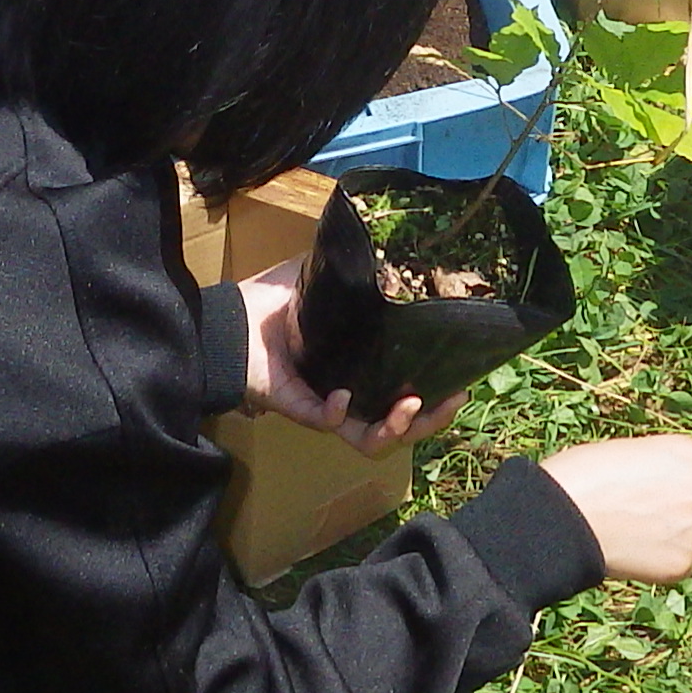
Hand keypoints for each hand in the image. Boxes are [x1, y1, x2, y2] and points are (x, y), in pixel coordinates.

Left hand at [234, 259, 455, 453]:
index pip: (408, 393)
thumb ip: (354, 273)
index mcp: (363, 370)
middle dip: (432, 421)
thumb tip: (394, 252)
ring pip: (373, 440)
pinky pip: (329, 428)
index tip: (461, 380)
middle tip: (450, 399)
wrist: (230, 321)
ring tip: (410, 405)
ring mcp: (328, 408)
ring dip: (398, 428)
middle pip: (402, 426)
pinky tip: (340, 397)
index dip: (438, 394)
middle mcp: (352, 394)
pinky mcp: (303, 412)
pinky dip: (338, 415)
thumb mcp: (322, 281)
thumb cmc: (272, 302)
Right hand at [538, 435, 691, 584]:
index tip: (679, 485)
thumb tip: (673, 483)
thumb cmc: (584, 475)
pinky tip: (639, 553)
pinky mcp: (682, 564)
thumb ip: (667, 467)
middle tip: (680, 518)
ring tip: (652, 538)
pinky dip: (669, 562)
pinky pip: (686, 565)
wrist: (564, 516)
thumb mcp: (633, 452)